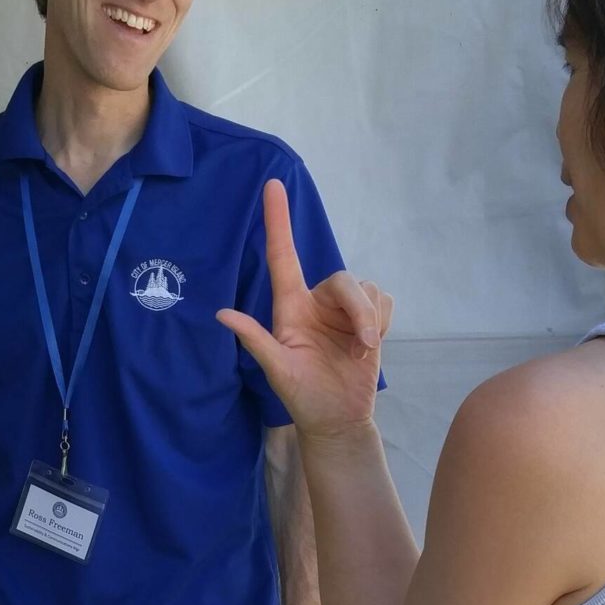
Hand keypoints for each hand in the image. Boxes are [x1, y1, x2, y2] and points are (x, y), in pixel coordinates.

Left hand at [217, 179, 392, 438]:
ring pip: (366, 290)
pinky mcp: (369, 320)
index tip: (272, 185)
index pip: (282, 256)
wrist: (338, 419)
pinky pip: (383, 300)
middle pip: (343, 279)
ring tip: (362, 351)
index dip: (277, 220)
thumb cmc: (303, 397)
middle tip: (365, 344)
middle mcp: (316, 303)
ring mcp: (343, 312)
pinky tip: (370, 345)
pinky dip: (382, 322)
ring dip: (371, 320)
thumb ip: (255, 340)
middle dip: (359, 309)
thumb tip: (221, 314)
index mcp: (290, 308)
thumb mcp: (278, 370)